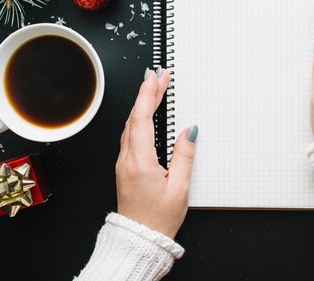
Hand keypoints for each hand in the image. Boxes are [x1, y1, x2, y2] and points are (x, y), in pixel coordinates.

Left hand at [116, 68, 197, 238]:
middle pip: (134, 117)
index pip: (141, 118)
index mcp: (140, 162)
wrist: (139, 238)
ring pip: (130, 125)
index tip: (155, 77)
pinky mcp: (125, 167)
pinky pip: (130, 135)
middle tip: (159, 75)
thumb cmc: (158, 219)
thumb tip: (190, 130)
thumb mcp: (180, 188)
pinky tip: (146, 115)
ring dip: (142, 104)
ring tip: (155, 89)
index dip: (148, 94)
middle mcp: (127, 159)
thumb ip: (185, 156)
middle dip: (147, 93)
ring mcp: (124, 163)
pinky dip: (139, 119)